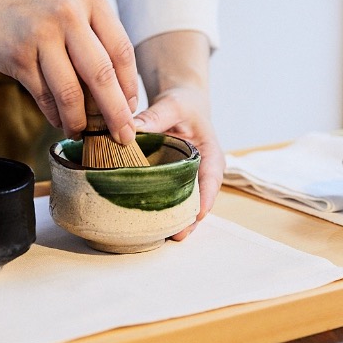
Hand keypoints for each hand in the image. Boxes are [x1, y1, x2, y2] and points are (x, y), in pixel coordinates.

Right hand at [0, 0, 140, 142]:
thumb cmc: (34, 3)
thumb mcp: (72, 4)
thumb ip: (96, 38)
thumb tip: (120, 94)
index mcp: (91, 0)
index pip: (122, 52)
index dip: (129, 87)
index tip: (131, 110)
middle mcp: (68, 14)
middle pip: (102, 76)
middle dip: (115, 113)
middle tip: (123, 136)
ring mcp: (40, 35)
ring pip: (70, 93)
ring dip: (79, 121)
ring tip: (82, 132)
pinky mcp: (17, 55)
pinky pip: (44, 96)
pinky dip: (54, 114)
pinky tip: (59, 121)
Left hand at [134, 31, 222, 235]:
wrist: (180, 104)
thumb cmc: (182, 104)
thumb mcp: (172, 105)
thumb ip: (154, 117)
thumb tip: (131, 129)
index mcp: (210, 155)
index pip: (212, 180)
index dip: (206, 199)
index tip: (198, 215)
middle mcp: (202, 173)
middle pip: (198, 201)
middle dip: (188, 220)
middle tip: (176, 236)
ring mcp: (187, 182)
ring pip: (183, 207)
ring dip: (173, 222)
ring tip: (159, 238)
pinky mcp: (171, 184)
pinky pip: (167, 201)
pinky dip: (158, 212)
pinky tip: (143, 225)